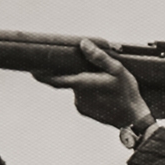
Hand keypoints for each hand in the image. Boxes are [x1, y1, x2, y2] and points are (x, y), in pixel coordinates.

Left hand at [33, 38, 150, 127]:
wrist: (133, 119)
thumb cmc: (126, 93)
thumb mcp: (117, 70)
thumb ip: (98, 57)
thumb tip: (83, 44)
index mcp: (82, 84)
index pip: (55, 79)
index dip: (42, 74)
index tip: (32, 69)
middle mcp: (78, 96)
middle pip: (71, 80)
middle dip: (78, 73)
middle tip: (94, 71)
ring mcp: (81, 105)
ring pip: (78, 89)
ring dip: (85, 84)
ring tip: (105, 85)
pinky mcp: (85, 111)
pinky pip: (83, 97)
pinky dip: (89, 93)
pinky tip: (104, 94)